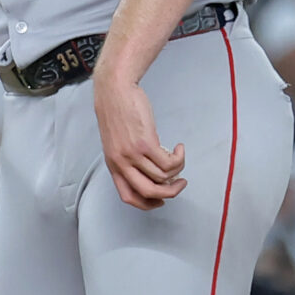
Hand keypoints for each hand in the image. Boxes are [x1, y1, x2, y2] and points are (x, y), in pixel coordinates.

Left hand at [93, 63, 184, 209]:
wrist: (114, 91)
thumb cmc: (117, 112)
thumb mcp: (116, 142)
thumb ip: (129, 158)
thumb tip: (150, 170)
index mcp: (113, 166)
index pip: (129, 197)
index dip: (147, 204)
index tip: (161, 200)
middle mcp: (122, 164)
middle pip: (149, 192)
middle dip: (170, 193)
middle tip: (180, 183)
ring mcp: (133, 155)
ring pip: (163, 177)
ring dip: (178, 170)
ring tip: (179, 157)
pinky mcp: (145, 143)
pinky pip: (169, 162)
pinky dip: (179, 158)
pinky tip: (179, 148)